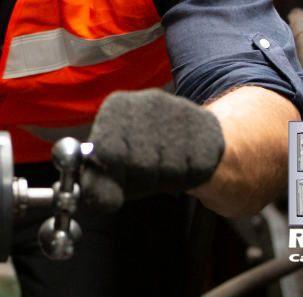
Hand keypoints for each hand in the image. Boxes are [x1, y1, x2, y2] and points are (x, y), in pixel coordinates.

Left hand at [82, 89, 224, 212]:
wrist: (188, 134)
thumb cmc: (141, 152)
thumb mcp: (112, 166)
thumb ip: (98, 183)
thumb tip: (102, 201)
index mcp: (117, 106)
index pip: (108, 151)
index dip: (115, 175)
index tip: (121, 174)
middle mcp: (146, 101)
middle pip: (140, 163)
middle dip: (143, 179)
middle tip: (146, 174)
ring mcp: (178, 110)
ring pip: (169, 168)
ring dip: (166, 179)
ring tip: (164, 168)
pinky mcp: (204, 126)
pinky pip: (195, 169)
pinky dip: (188, 176)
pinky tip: (183, 163)